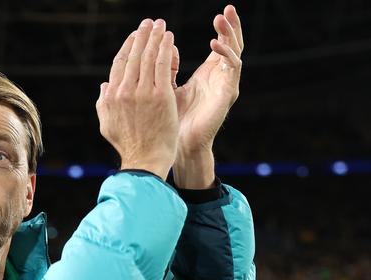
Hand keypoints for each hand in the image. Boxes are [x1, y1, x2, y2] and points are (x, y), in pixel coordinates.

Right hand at [96, 19, 178, 179]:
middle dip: (142, 36)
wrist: (145, 160)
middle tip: (149, 23)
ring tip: (160, 25)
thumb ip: (103, 103)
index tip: (135, 36)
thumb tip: (103, 86)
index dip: (127, 47)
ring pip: (148, 57)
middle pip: (133, 56)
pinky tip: (169, 38)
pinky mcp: (161, 95)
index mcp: (111, 96)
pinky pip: (162, 64)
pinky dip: (166, 48)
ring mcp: (143, 92)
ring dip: (155, 37)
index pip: (119, 64)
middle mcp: (125, 91)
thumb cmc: (128, 145)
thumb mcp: (107, 124)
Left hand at [173, 5, 243, 188]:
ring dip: (230, 34)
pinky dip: (226, 54)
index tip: (220, 11)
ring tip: (221, 19)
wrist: (177, 145)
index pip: (221, 44)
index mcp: (209, 74)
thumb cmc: (173, 120)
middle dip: (231, 26)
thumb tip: (165, 47)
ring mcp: (225, 85)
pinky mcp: (227, 94)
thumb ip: (168, 68)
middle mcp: (220, 78)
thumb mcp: (167, 87)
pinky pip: (232, 69)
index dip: (222, 28)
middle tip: (229, 8)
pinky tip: (215, 45)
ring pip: (235, 53)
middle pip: (232, 44)